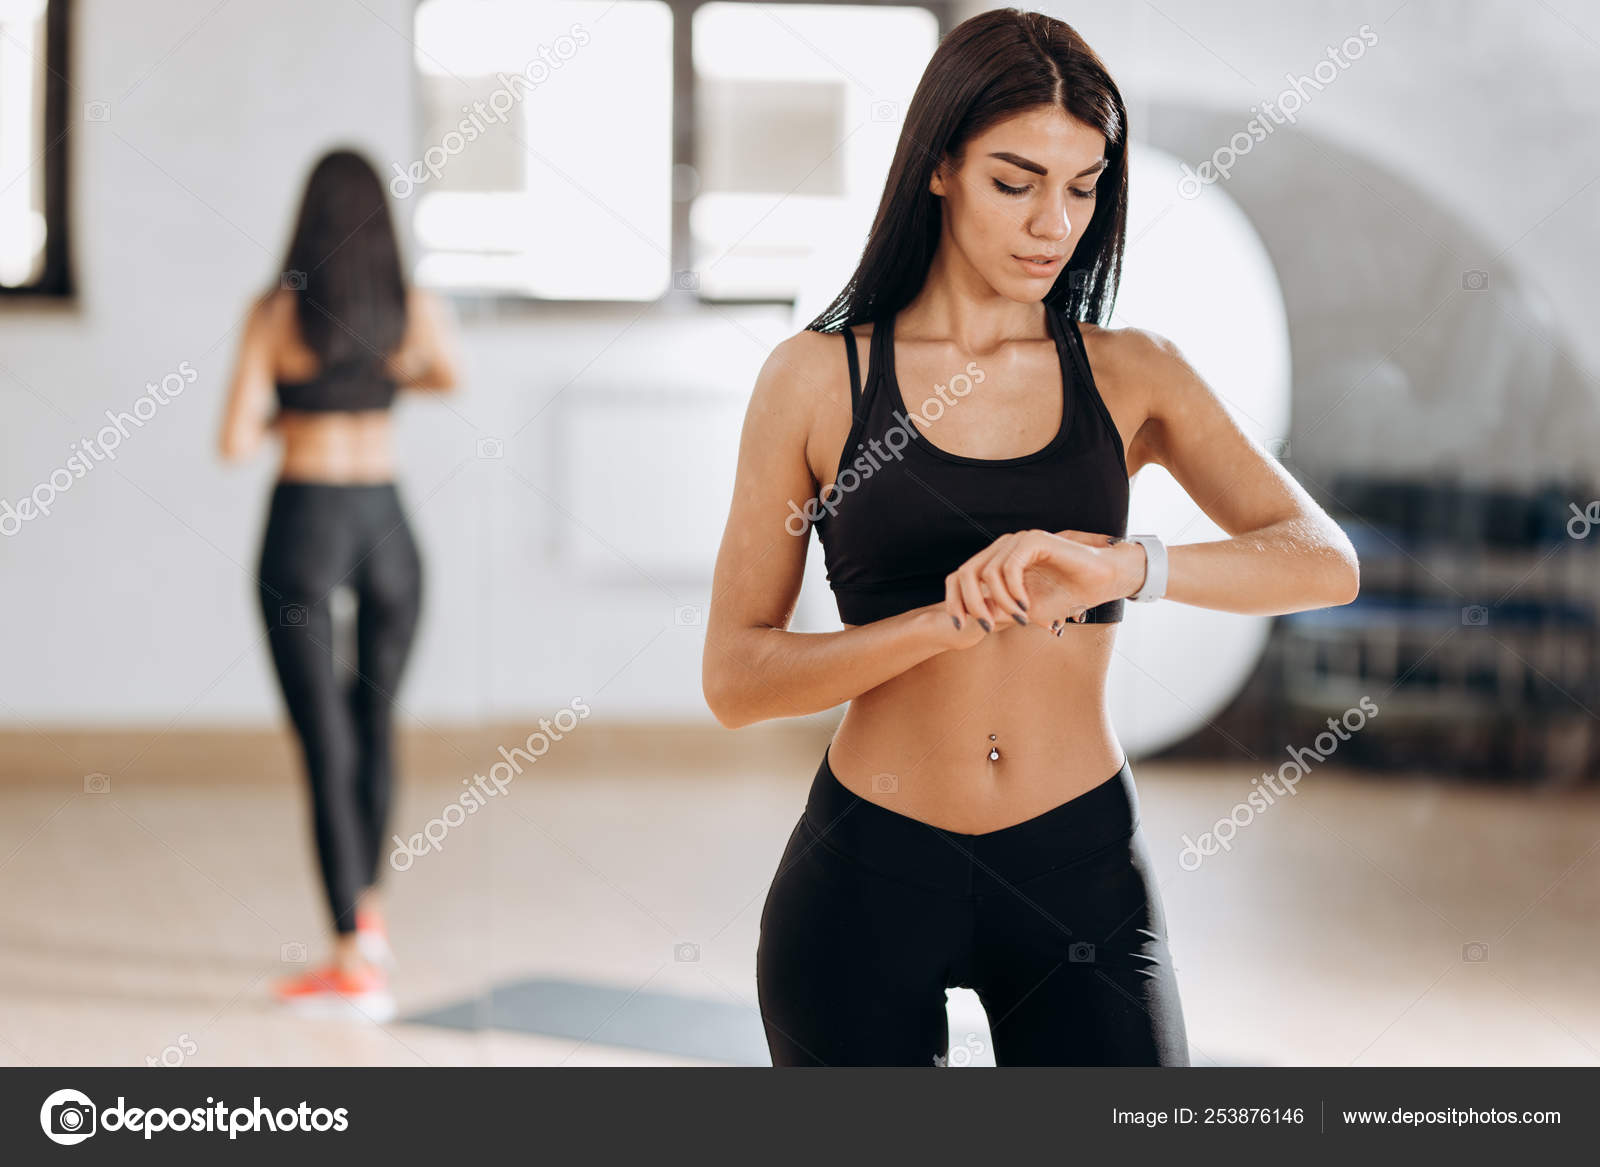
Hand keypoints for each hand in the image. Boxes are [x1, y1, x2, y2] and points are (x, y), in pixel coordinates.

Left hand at [942, 529, 1130, 639]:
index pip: (960, 576)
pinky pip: (1009, 567)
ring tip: (1021, 617)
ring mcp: (1018, 541)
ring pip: (988, 573)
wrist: (1102, 581)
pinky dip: (1014, 591)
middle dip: (970, 603)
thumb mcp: (1025, 609)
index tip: (959, 625)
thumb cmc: (1067, 595)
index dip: (954, 600)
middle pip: (965, 573)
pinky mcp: (1034, 539)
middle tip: (986, 626)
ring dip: (1001, 602)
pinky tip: (1027, 606)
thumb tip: (975, 618)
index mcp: (998, 561)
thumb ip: (999, 611)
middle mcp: (1004, 548)